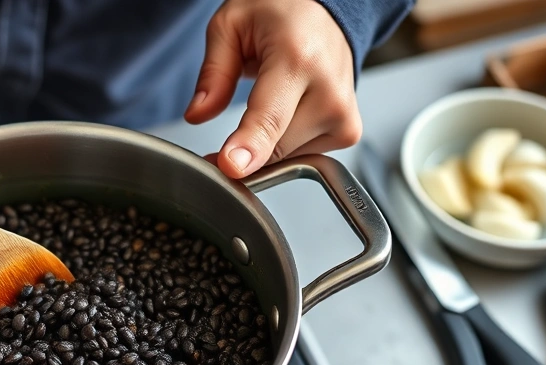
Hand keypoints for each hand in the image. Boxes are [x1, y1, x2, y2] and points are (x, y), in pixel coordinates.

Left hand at [185, 0, 361, 178]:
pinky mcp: (348, 131)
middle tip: (226, 139)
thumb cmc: (281, 13)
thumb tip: (197, 115)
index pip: (270, 116)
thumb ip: (213, 74)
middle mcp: (329, 89)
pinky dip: (285, 143)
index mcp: (298, 59)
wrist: (325, 10)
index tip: (232, 167)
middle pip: (274, 146)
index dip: (249, 146)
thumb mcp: (231, 26)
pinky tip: (286, 112)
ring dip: (267, 143)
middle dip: (243, 150)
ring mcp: (343, 114)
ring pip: (286, 157)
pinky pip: (303, 157)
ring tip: (270, 101)